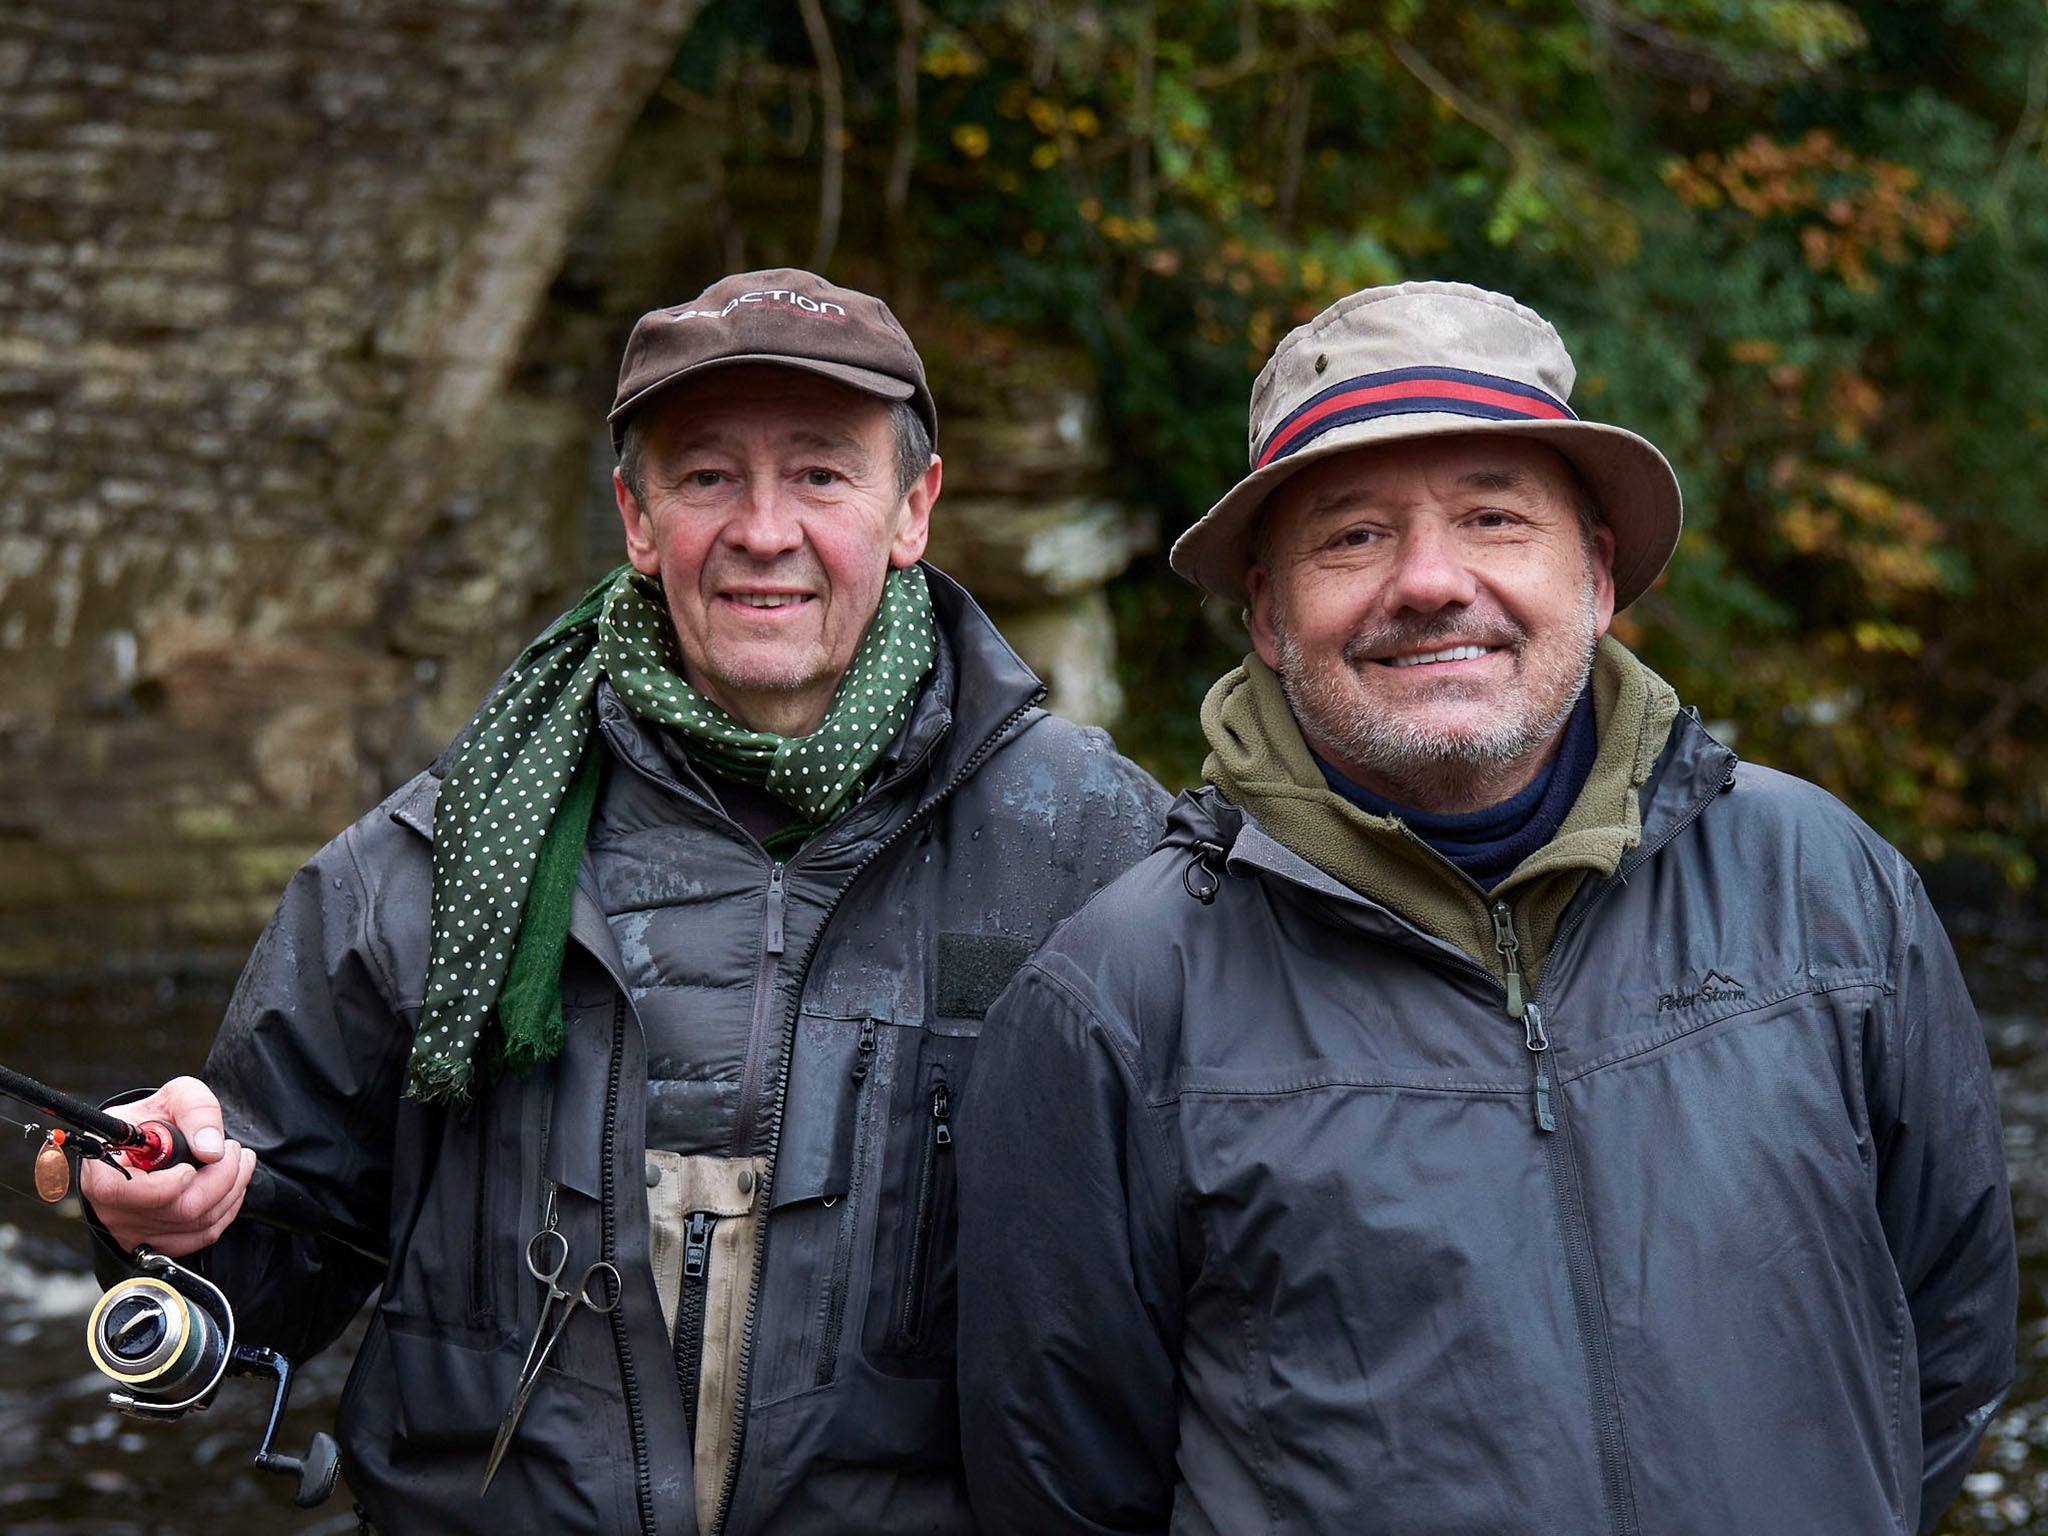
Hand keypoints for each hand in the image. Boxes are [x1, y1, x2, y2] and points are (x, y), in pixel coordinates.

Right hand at [78, 1076, 256, 1257]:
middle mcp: (112, 1207)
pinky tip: (230, 1186)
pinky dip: (227, 1209)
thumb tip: (211, 1149)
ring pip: (197, 1225)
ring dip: (231, 1191)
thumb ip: (196, 1110)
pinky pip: (202, 1236)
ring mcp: (134, 1230)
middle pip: (178, 1210)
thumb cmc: (155, 1118)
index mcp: (101, 1170)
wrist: (150, 1140)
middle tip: (234, 1150)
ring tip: (237, 1161)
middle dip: (221, 1178)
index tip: (195, 1162)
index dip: (169, 1183)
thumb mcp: (176, 1096)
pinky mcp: (157, 1242)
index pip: (124, 1192)